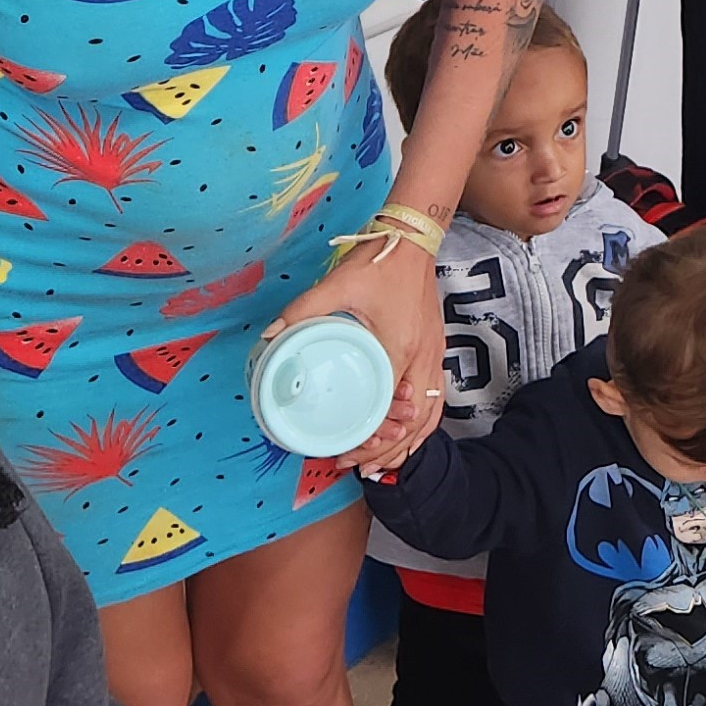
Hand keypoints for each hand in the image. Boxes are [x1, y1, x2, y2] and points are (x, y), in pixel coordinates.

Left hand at [280, 212, 443, 469]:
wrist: (414, 239)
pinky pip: (435, 399)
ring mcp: (435, 355)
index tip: (345, 453)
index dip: (369, 438)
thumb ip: (302, 311)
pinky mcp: (437, 350)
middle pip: (414, 422)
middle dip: (386, 450)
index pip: (390, 409)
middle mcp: (424, 357)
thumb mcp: (336, 284)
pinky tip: (406, 434)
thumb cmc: (377, 263)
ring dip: (407, 442)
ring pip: (430, 415)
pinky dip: (422, 423)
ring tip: (381, 462)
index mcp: (400, 347)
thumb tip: (268, 337)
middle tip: (354, 466)